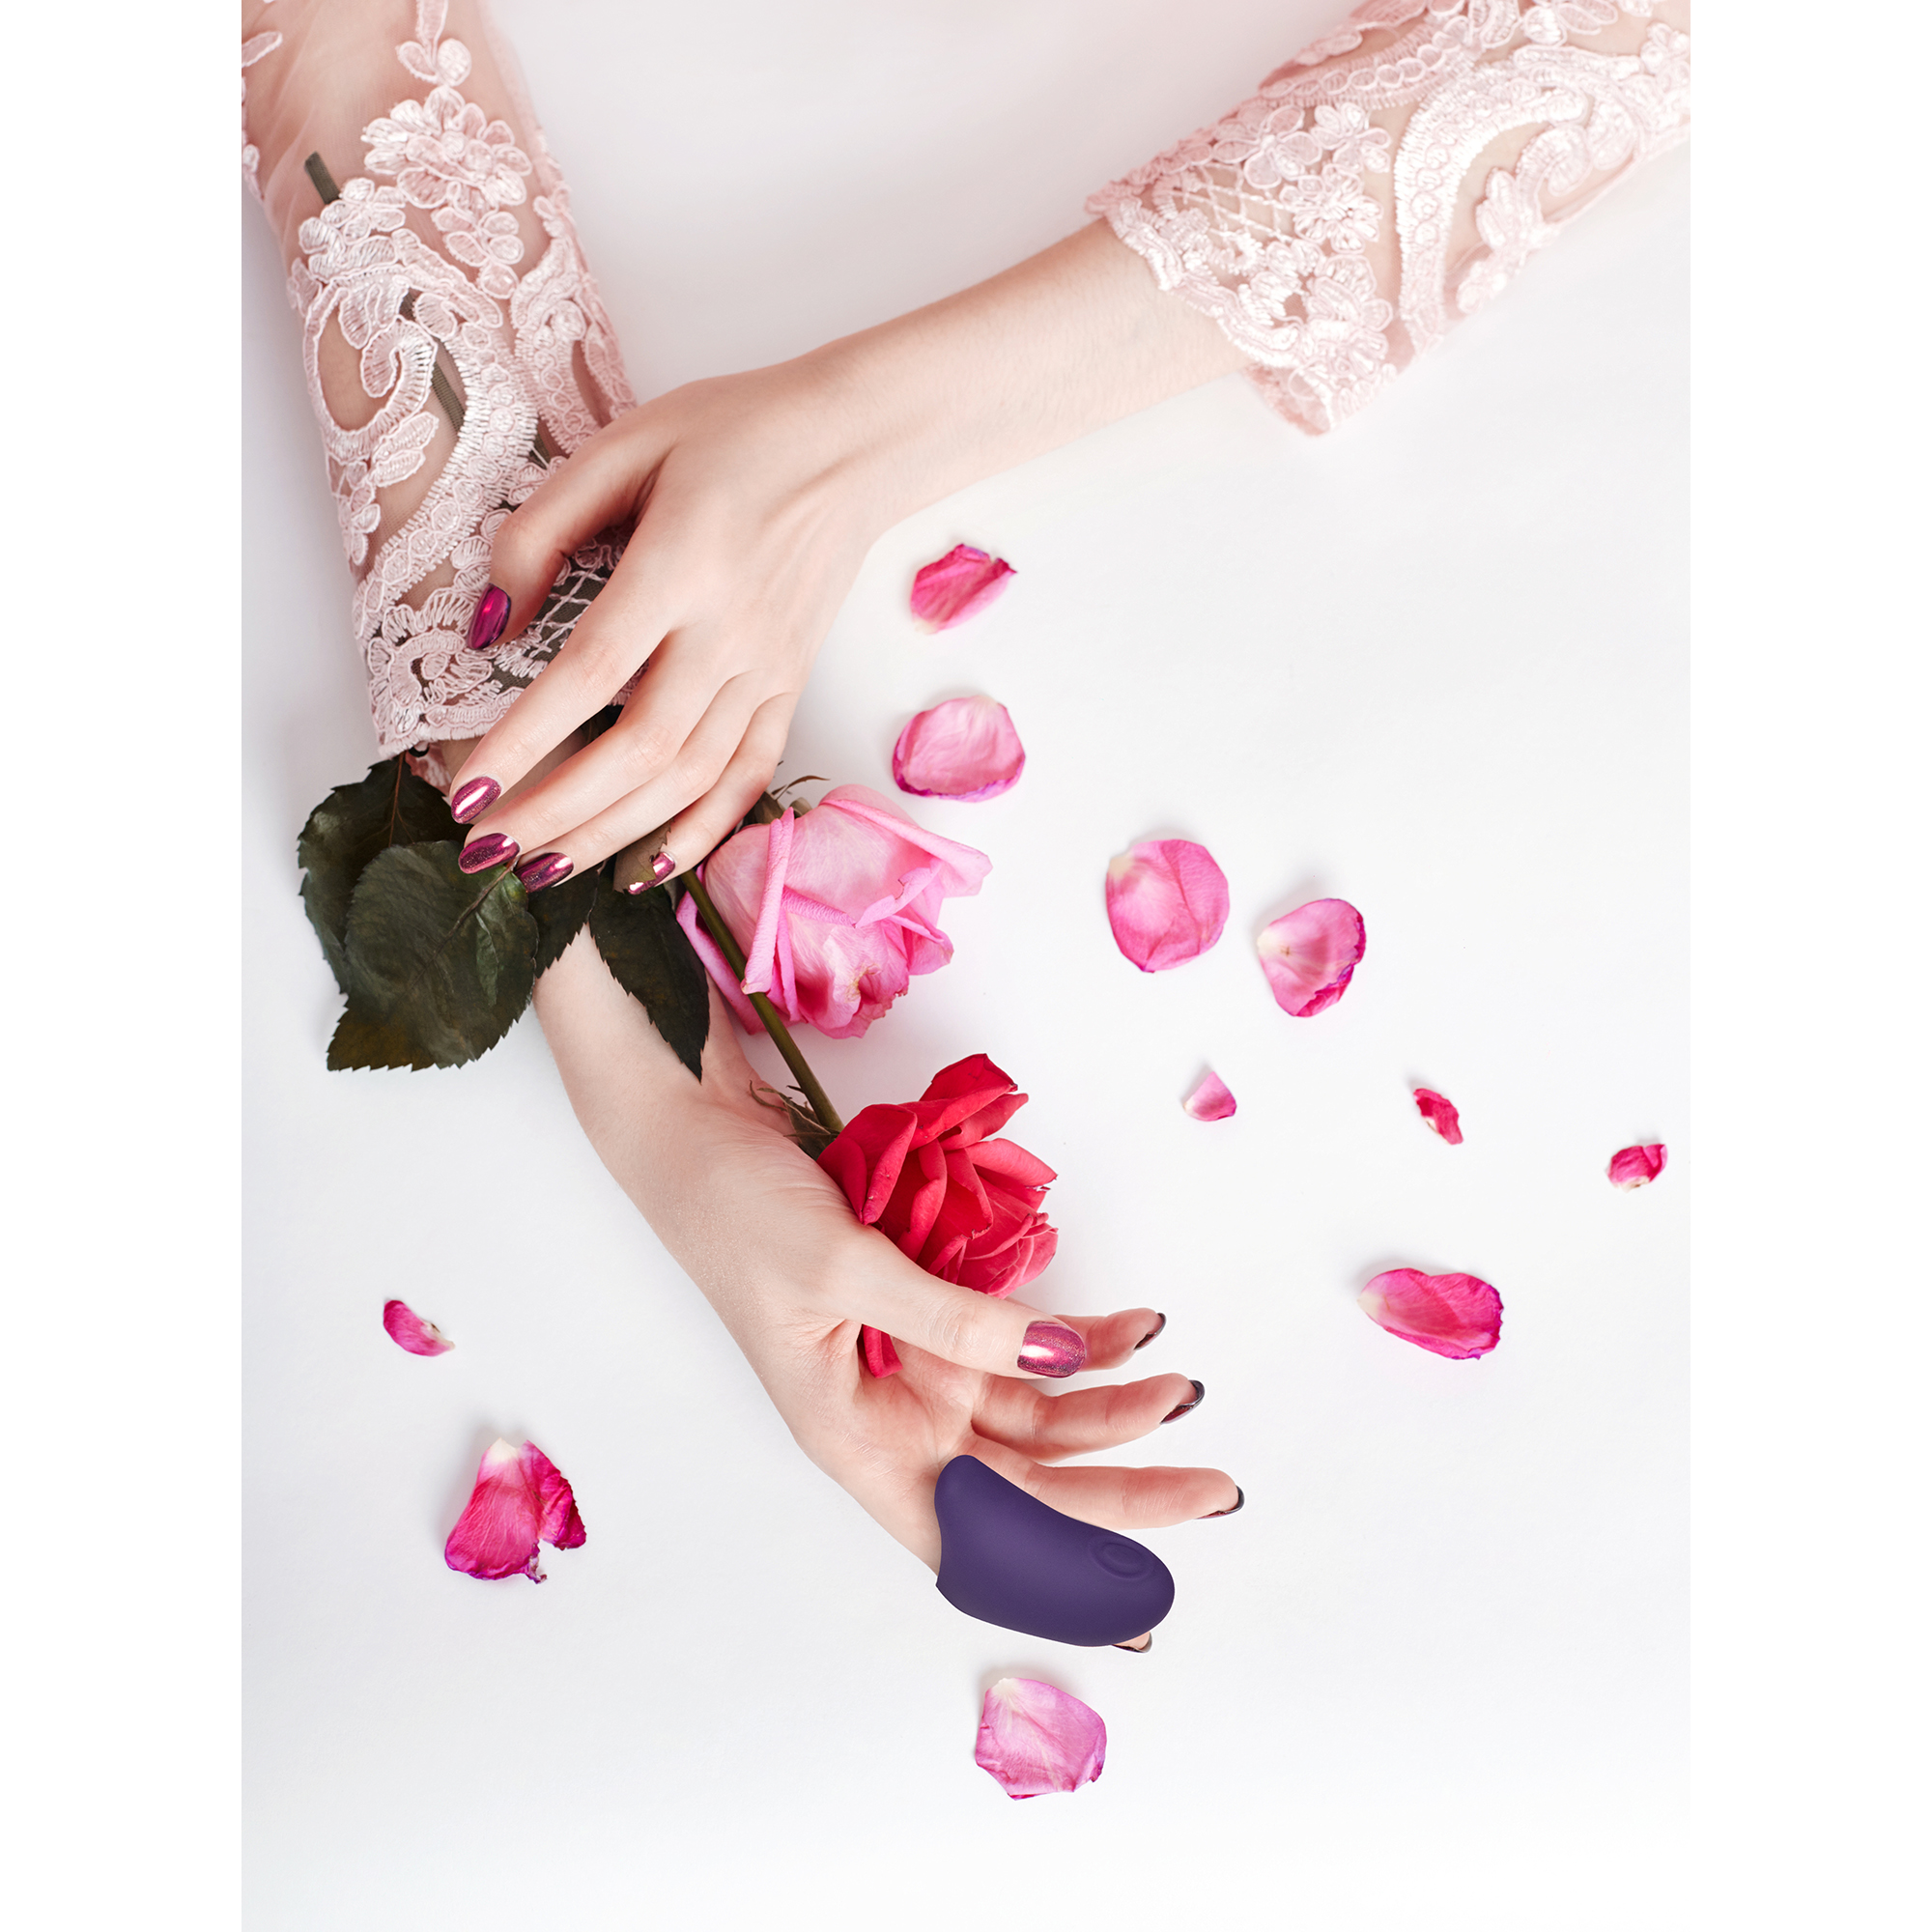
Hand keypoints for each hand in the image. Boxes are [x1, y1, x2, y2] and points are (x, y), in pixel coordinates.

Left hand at [447, 356, 895, 885]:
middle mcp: (731, 632)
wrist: (856, 444)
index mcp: (683, 564)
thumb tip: (487, 626)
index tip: (467, 793)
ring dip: (611, 833)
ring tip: (543, 869)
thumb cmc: (735, 431)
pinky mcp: (789, 688)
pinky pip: (748, 777)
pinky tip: (647, 868)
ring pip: (688, 778)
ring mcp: (768, 670)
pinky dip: (701, 832)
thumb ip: (544, 529)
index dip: (525, 742)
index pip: (590, 672)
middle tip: (487, 850)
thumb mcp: (625, 443)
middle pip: (638, 750)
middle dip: (555, 812)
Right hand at [536, 940, 1241, 1590]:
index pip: (973, 1541)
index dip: (1054, 1580)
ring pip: (1034, 1411)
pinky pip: (1019, 1342)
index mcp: (857, 1442)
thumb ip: (957, 1318)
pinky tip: (1129, 1326)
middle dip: (1121, 1486)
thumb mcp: (844, 1270)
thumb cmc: (737, 1216)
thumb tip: (1063, 1353)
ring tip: (1181, 1382)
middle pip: (1026, 1481)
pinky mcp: (926, 1311)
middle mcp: (893, 1418)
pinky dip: (1077, 1336)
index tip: (1140, 1605)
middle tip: (1212, 1485)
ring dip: (1110, 1404)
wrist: (697, 1135)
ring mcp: (913, 1364)